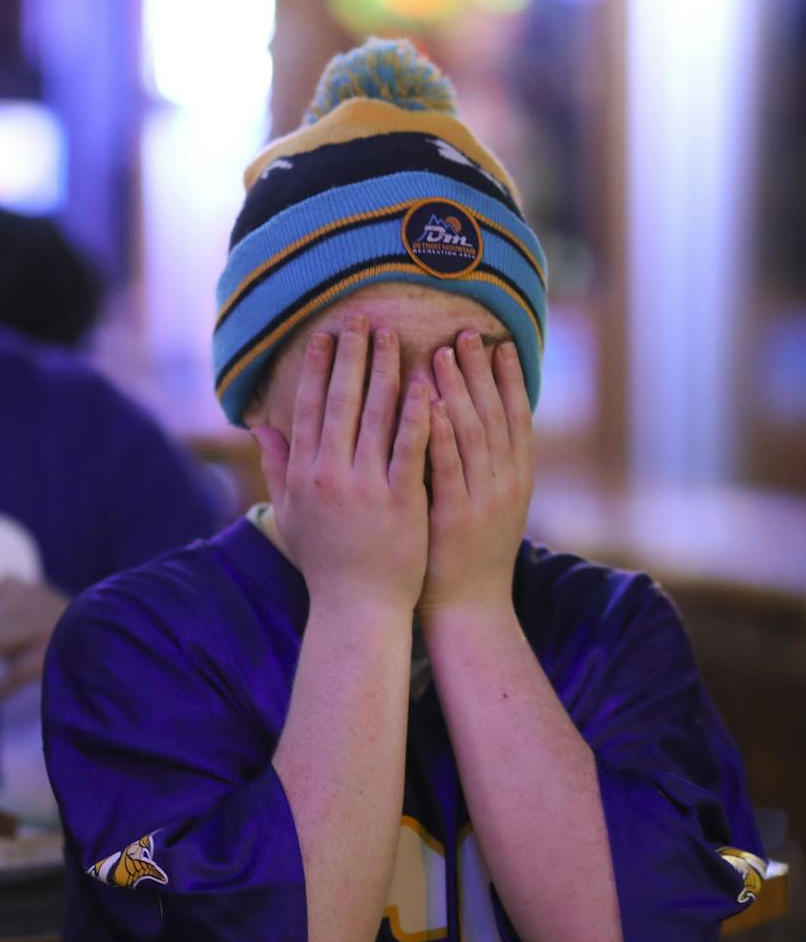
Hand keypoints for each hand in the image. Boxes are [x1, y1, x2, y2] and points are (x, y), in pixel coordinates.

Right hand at [252, 316, 431, 611]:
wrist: (357, 607)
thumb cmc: (325, 562)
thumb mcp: (291, 514)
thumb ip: (277, 467)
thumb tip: (258, 428)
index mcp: (303, 475)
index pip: (308, 409)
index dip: (317, 369)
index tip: (327, 335)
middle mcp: (330, 475)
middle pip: (340, 402)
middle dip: (352, 356)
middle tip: (364, 317)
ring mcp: (366, 487)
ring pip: (376, 416)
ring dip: (385, 370)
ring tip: (396, 336)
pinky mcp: (401, 500)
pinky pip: (410, 447)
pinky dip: (417, 413)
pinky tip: (426, 382)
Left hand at [419, 333, 531, 620]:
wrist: (468, 610)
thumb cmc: (464, 556)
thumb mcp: (483, 504)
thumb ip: (480, 465)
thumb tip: (469, 422)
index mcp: (515, 478)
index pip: (514, 416)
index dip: (506, 377)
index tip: (496, 341)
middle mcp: (506, 483)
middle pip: (494, 414)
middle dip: (480, 371)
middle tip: (465, 332)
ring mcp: (483, 499)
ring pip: (473, 433)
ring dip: (458, 390)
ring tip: (443, 352)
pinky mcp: (456, 517)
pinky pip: (448, 468)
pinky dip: (439, 433)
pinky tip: (427, 405)